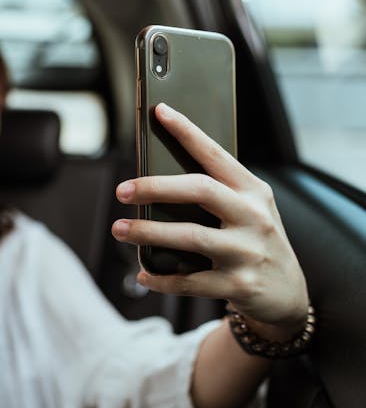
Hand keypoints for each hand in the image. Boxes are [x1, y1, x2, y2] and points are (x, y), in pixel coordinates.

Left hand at [111, 103, 308, 336]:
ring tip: (120, 228)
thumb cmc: (254, 242)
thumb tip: (155, 182)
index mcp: (253, 192)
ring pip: (190, 236)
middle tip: (122, 190)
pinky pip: (189, 281)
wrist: (288, 294)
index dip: (187, 132)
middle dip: (155, 187)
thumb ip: (215, 194)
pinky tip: (143, 274)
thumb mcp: (248, 211)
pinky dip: (161, 278)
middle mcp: (253, 217)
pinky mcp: (238, 285)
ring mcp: (247, 252)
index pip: (215, 154)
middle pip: (199, 190)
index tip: (160, 112)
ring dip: (148, 232)